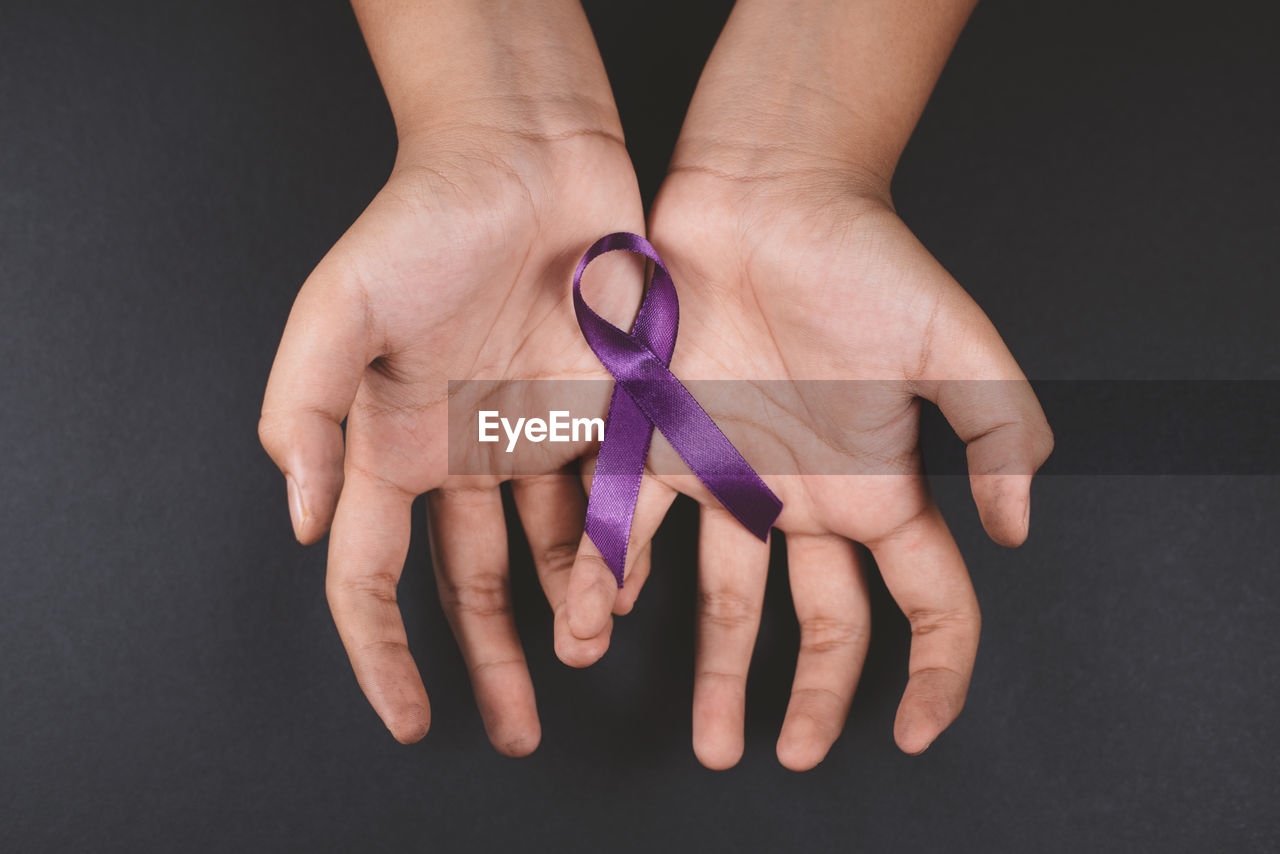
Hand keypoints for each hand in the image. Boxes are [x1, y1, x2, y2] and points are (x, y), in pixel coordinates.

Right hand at [259, 0, 651, 754]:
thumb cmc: (425, 220)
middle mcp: (463, 455)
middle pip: (468, 584)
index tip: (410, 718)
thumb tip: (310, 522)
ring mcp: (535, 439)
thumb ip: (307, 412)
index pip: (373, 576)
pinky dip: (617, 552)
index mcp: (392, 444)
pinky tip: (625, 591)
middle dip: (486, 662)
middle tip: (514, 732)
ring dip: (561, 615)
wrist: (529, 158)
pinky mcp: (602, 413)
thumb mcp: (339, 307)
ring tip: (578, 657)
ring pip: (548, 556)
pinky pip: (611, 504)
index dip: (384, 653)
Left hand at [561, 0, 1050, 768]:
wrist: (763, 198)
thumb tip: (1015, 529)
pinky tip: (598, 627)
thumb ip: (1000, 434)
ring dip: (716, 670)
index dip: (935, 671)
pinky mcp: (661, 443)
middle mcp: (806, 496)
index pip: (928, 601)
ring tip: (708, 740)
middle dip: (814, 695)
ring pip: (726, 598)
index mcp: (880, 485)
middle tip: (792, 756)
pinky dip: (614, 578)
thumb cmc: (863, 261)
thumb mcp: (957, 345)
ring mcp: (732, 476)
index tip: (917, 732)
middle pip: (821, 623)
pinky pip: (634, 529)